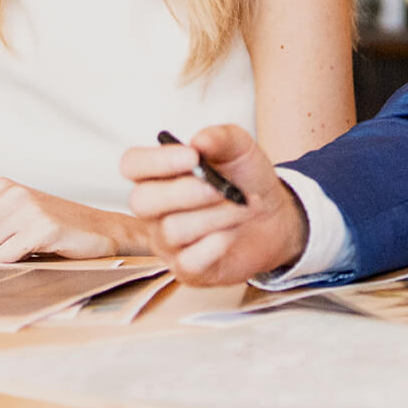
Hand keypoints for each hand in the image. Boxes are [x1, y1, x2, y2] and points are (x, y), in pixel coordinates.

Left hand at [0, 177, 134, 260]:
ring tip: (22, 249)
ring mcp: (29, 208)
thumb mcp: (6, 220)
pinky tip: (37, 252)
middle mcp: (12, 193)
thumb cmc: (51, 228)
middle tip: (5, 250)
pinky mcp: (44, 227)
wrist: (101, 231)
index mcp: (0, 187)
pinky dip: (17, 262)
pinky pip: (5, 256)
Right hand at [119, 124, 307, 285]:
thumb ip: (221, 138)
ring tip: (241, 207)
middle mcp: (155, 210)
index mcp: (160, 174)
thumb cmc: (246, 180)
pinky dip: (217, 244)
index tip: (192, 156)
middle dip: (184, 192)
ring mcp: (168, 242)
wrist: (275, 216)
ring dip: (216, 216)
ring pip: (172, 230)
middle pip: (141, 201)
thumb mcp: (241, 149)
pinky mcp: (187, 268)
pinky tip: (232, 233)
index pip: (132, 164)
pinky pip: (189, 261)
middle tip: (220, 188)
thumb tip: (200, 140)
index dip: (155, 160)